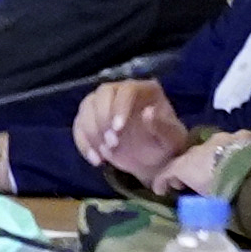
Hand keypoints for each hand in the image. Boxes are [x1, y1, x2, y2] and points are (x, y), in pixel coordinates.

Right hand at [77, 78, 197, 186]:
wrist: (152, 161)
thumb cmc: (165, 146)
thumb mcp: (171, 140)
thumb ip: (162, 127)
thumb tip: (148, 112)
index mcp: (144, 90)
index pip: (126, 89)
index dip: (119, 107)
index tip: (118, 129)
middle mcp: (121, 92)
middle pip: (102, 93)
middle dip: (102, 118)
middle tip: (112, 144)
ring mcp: (103, 104)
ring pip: (86, 107)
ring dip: (91, 132)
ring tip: (105, 154)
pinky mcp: (90, 120)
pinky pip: (78, 126)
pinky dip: (84, 144)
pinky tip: (96, 161)